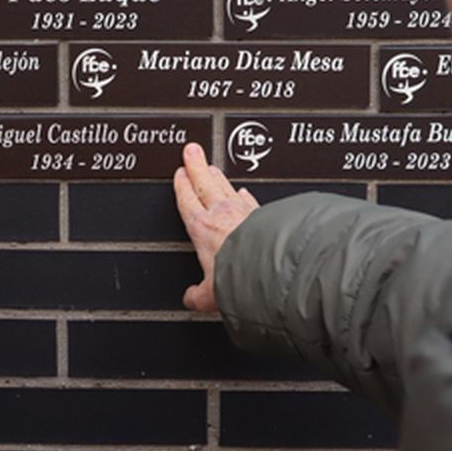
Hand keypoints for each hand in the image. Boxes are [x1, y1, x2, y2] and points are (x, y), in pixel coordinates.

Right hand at [173, 142, 258, 312]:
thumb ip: (199, 295)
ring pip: (226, 187)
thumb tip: (191, 300)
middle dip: (196, 166)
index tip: (179, 173)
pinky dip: (244, 195)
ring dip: (218, 176)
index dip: (182, 185)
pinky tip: (245, 193)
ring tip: (212, 166)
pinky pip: (249, 200)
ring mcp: (244, 212)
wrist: (272, 267)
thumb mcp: (210, 294)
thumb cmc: (238, 276)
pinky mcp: (265, 215)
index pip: (187, 200)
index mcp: (201, 228)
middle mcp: (221, 215)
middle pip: (205, 184)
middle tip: (192, 151)